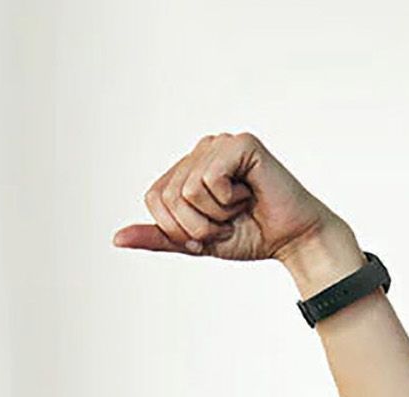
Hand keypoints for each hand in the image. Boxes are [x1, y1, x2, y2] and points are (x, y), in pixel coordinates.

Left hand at [111, 132, 359, 288]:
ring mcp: (221, 143)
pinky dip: (228, 200)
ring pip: (188, 189)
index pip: (154, 198)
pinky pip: (209, 179)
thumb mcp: (195, 241)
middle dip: (197, 225)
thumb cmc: (249, 236)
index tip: (208, 232)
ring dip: (215, 215)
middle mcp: (202, 151)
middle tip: (227, 222)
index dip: (177, 227)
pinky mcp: (241, 143)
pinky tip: (249, 193)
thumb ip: (159, 237)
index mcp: (187, 169)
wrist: (292, 240)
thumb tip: (116, 238)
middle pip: (169, 196)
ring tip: (240, 207)